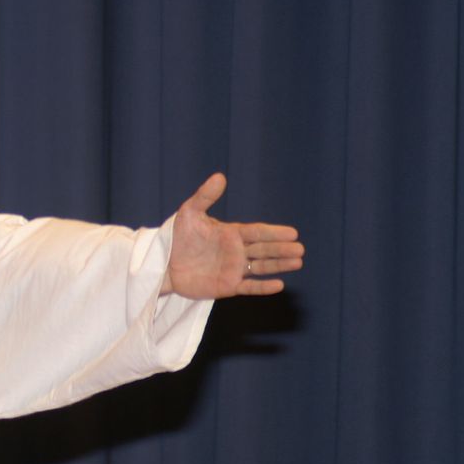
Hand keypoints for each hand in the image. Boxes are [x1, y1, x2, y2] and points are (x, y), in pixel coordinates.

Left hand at [163, 173, 303, 298]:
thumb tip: (220, 176)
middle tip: (300, 249)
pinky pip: (248, 287)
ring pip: (261, 267)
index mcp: (231, 234)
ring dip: (279, 265)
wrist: (163, 263)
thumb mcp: (189, 213)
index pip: (257, 232)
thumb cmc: (176, 237)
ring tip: (297, 262)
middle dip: (281, 249)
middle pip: (263, 249)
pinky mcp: (227, 286)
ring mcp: (233, 269)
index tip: (292, 232)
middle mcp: (236, 251)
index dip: (274, 233)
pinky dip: (263, 287)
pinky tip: (279, 285)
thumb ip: (205, 196)